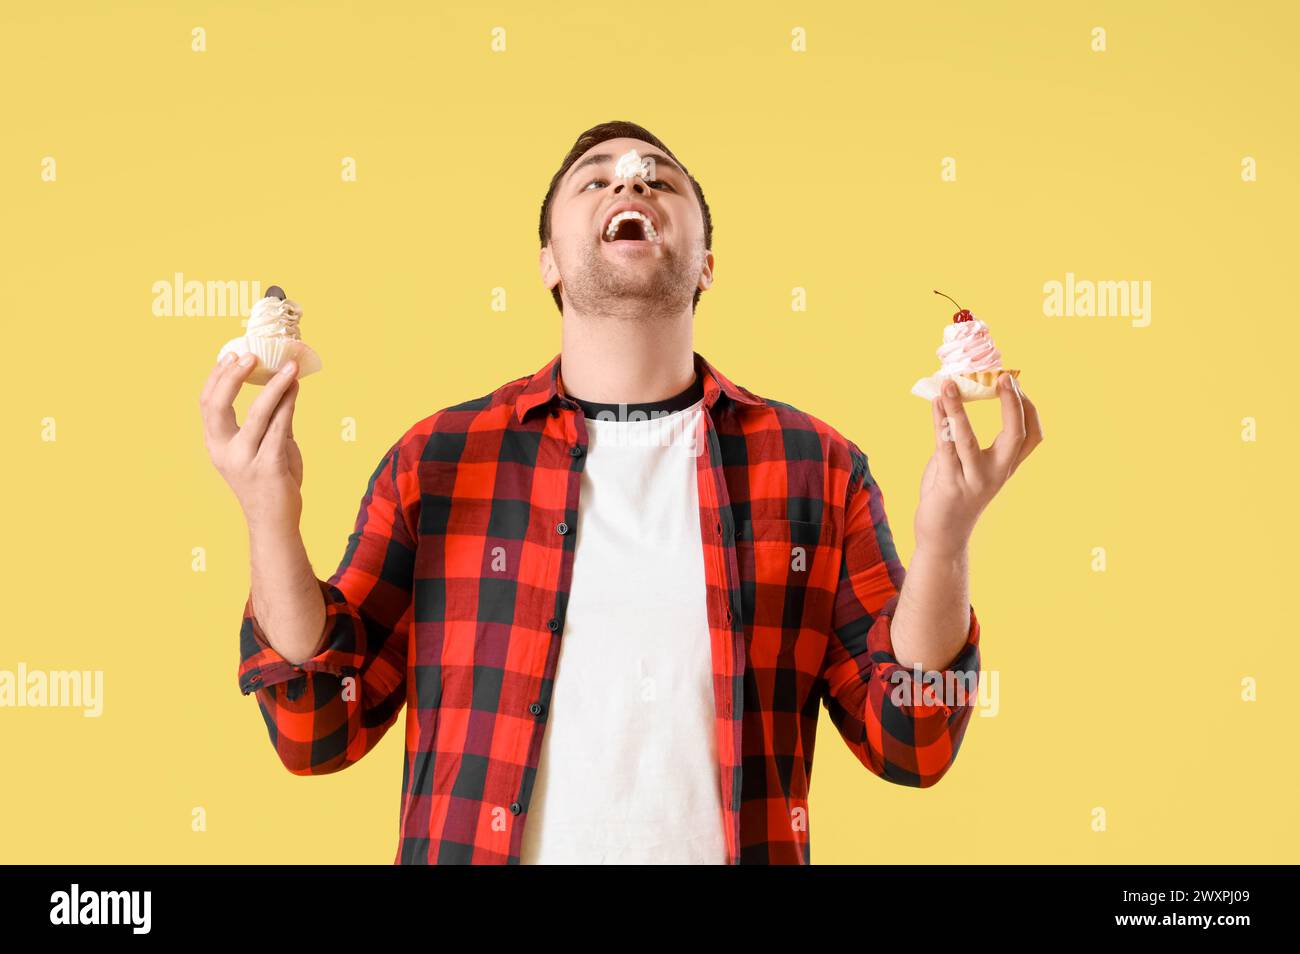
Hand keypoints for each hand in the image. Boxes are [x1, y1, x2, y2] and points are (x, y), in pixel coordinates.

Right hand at [199, 353, 303, 530]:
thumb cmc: (270, 482)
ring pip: (258, 412)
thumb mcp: (265, 446)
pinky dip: (288, 403)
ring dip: (275, 385)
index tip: (232, 354)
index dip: (217, 376)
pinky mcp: (269, 466)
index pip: (207, 403)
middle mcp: (224, 451)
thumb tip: (285, 383)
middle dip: (233, 376)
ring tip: (290, 367)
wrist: (275, 522)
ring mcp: (245, 459)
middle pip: (217, 405)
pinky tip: (296, 388)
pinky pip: (279, 427)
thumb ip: (272, 418)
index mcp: (216, 444)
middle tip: (252, 355)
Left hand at [914, 373, 1042, 556]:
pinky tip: (935, 405)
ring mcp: (975, 481)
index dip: (1028, 407)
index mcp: (1006, 466)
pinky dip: (940, 425)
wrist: (943, 536)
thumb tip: (949, 398)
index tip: (1014, 382)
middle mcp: (997, 473)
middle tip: (1002, 377)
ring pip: (968, 439)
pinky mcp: (950, 487)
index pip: (1032, 434)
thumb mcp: (965, 463)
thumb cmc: (953, 493)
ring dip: (958, 409)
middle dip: (1012, 404)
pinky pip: (944, 450)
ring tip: (948, 384)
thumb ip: (961, 436)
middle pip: (1016, 434)